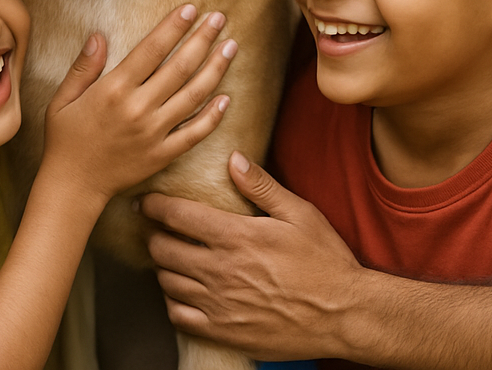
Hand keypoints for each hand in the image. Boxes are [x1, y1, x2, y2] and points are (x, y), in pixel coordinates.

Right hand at [43, 4, 235, 202]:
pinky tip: (227, 98)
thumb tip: (98, 35)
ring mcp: (154, 133)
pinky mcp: (163, 155)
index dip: (173, 27)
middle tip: (220, 18)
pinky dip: (213, 116)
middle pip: (179, 67)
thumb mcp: (63, 98)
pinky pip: (194, 133)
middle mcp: (138, 108)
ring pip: (193, 96)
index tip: (191, 8)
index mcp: (114, 89)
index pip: (151, 49)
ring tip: (231, 47)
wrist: (73, 186)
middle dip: (202, 39)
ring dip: (215, 69)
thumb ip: (84, 66)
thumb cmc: (65, 139)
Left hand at [141, 152, 362, 362]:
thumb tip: (233, 158)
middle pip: (163, 249)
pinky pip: (180, 317)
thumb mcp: (299, 213)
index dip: (154, 206)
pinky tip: (183, 292)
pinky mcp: (225, 333)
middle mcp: (221, 271)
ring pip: (168, 283)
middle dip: (154, 235)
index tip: (145, 202)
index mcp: (236, 236)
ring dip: (163, 267)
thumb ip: (261, 185)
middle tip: (156, 229)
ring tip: (170, 257)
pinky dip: (173, 302)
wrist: (346, 315)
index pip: (177, 215)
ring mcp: (221, 305)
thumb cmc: (325, 261)